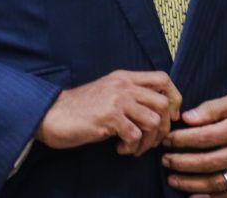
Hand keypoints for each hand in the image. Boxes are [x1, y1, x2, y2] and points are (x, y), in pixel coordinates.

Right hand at [36, 70, 181, 155]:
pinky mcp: (109, 117)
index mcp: (124, 77)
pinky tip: (120, 148)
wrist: (52, 114)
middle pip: (163, 102)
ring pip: (154, 121)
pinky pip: (136, 135)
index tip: (169, 116)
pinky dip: (132, 147)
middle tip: (151, 140)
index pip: (163, 78)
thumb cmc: (81, 108)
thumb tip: (158, 111)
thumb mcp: (108, 92)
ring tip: (133, 146)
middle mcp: (123, 85)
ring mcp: (117, 100)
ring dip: (148, 141)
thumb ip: (129, 94)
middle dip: (164, 127)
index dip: (174, 98)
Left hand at [162, 94, 226, 196]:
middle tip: (164, 159)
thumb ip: (212, 108)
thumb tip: (186, 118)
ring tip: (172, 177)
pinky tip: (193, 196)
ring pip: (214, 182)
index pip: (203, 137)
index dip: (181, 140)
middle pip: (205, 162)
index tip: (166, 139)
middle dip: (180, 162)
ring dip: (189, 183)